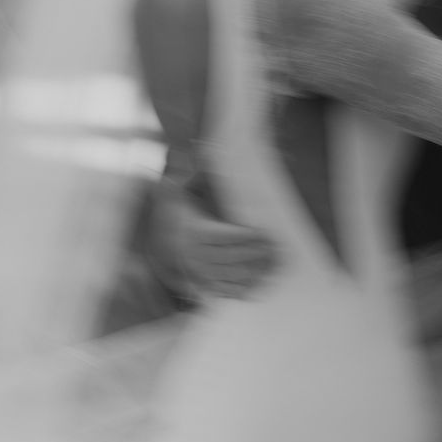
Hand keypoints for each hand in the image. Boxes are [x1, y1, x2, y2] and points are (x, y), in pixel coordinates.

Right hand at [147, 181, 279, 302]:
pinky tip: (259, 285)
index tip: (264, 234)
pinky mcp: (202, 282)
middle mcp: (194, 254)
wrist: (165, 229)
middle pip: (229, 258)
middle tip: (276, 250)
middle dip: (255, 256)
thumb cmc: (189, 203)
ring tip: (273, 266)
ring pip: (228, 277)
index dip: (245, 237)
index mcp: (194, 229)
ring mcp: (198, 271)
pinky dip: (241, 290)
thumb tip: (213, 150)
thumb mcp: (194, 185)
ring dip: (253, 274)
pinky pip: (223, 290)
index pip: (224, 236)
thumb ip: (206, 173)